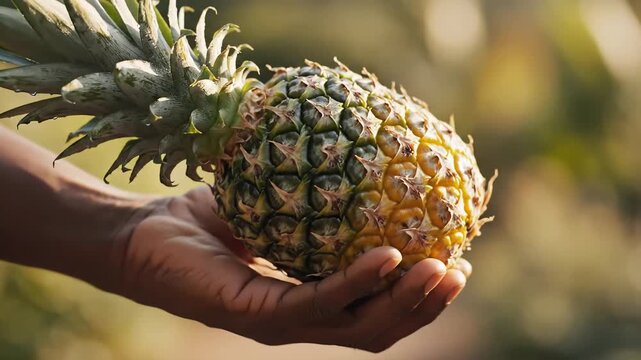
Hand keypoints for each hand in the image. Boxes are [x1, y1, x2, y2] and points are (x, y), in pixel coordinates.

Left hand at [117, 186, 470, 351]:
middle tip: (460, 271)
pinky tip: (387, 257)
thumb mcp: (271, 207)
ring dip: (405, 301)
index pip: (373, 311)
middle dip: (424, 306)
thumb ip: (312, 202)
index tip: (453, 263)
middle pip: (377, 328)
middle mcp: (300, 321)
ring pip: (359, 326)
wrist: (138, 236)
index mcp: (307, 302)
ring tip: (442, 270)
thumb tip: (357, 164)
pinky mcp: (256, 316)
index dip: (416, 298)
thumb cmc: (201, 222)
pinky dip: (357, 282)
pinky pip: (318, 301)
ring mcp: (279, 325)